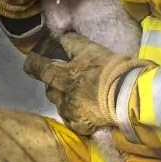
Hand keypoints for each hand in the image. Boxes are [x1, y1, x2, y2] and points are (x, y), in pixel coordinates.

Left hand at [23, 33, 143, 135]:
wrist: (130, 96)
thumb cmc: (112, 69)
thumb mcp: (92, 49)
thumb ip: (73, 43)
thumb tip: (61, 36)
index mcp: (63, 75)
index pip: (38, 68)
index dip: (33, 64)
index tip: (30, 63)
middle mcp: (62, 95)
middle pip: (50, 88)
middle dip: (54, 82)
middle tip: (67, 78)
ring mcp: (70, 112)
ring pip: (59, 103)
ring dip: (64, 98)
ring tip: (80, 95)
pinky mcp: (80, 125)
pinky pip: (71, 119)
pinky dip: (76, 114)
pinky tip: (87, 110)